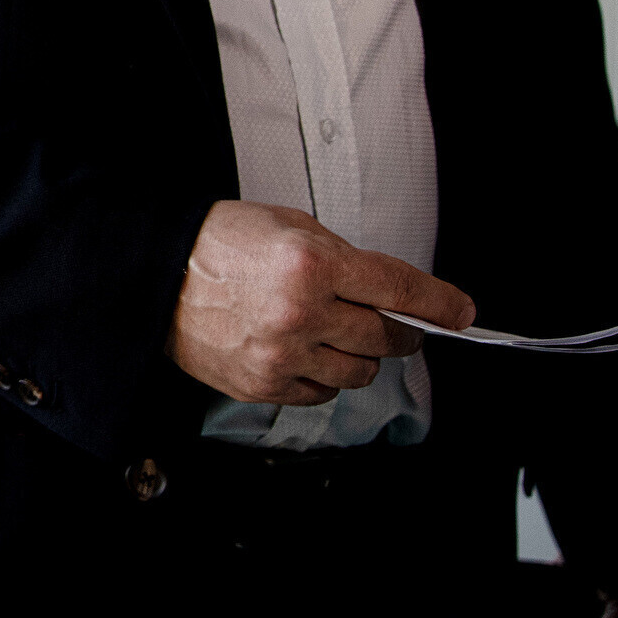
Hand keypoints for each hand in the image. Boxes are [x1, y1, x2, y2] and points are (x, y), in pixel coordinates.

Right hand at [166, 200, 475, 403]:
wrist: (156, 273)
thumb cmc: (219, 242)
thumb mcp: (289, 226)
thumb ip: (345, 259)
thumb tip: (393, 293)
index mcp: (312, 263)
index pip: (399, 288)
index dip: (440, 303)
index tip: (461, 314)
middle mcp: (302, 312)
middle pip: (386, 335)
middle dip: (399, 328)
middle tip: (391, 320)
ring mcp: (282, 353)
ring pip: (361, 371)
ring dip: (361, 353)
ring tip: (333, 332)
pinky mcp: (263, 383)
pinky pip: (322, 391)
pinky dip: (324, 374)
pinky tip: (303, 350)